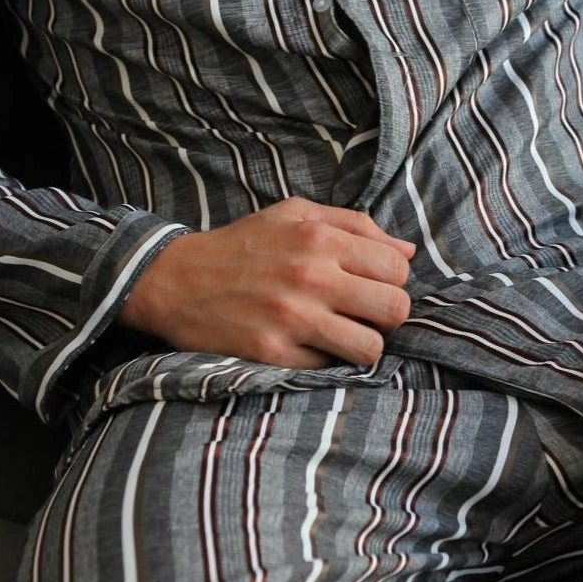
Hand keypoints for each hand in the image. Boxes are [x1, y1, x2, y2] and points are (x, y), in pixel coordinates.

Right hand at [117, 197, 415, 367]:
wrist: (175, 280)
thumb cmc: (242, 245)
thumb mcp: (294, 214)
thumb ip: (355, 225)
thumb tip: (406, 251)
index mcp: (320, 238)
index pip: (398, 269)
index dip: (391, 281)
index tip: (370, 286)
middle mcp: (312, 276)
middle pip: (395, 309)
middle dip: (386, 315)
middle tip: (362, 314)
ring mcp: (294, 318)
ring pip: (371, 347)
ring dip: (362, 345)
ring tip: (341, 335)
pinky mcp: (275, 353)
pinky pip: (330, 367)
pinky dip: (325, 360)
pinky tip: (307, 344)